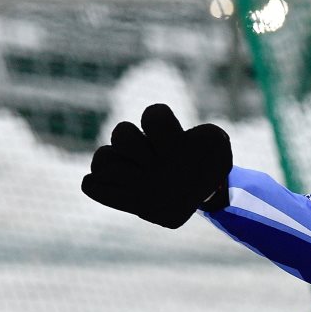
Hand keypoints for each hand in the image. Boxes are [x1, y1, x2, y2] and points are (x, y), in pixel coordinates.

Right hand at [81, 103, 231, 228]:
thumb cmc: (207, 168)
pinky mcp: (116, 191)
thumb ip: (213, 141)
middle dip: (140, 150)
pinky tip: (129, 196)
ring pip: (102, 159)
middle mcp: (139, 147)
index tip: (181, 148)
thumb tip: (195, 141)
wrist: (200, 192)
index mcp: (162, 133)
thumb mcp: (219, 153)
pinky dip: (102, 189)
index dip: (161, 128)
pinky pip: (91, 184)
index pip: (154, 115)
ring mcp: (124, 169)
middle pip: (122, 133)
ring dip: (123, 173)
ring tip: (144, 184)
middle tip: (158, 167)